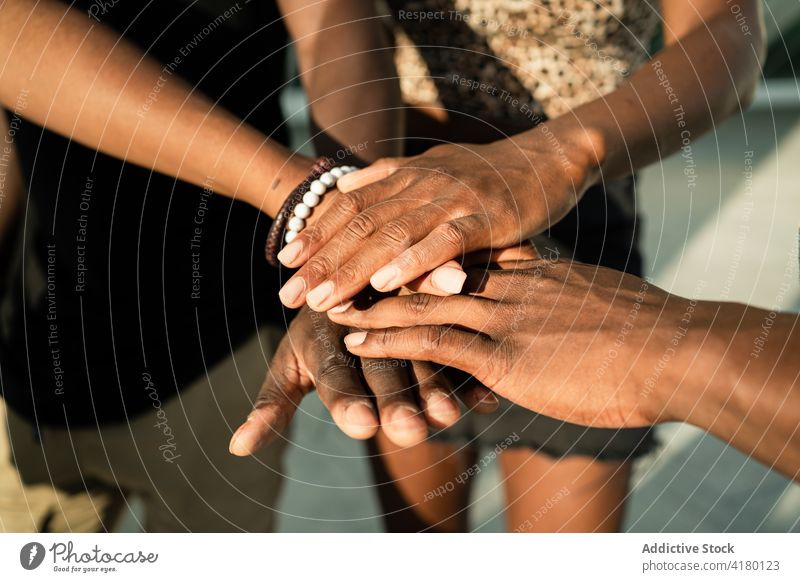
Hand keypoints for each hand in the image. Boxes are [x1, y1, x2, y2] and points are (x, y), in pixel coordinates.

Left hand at [228, 306, 498, 455]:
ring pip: (421, 348)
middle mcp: (364, 319)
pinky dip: (470, 373)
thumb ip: (270, 406)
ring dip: (438, 382)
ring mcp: (402, 313)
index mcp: (325, 333)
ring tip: (451, 415)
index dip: (347, 398)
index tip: (361, 428)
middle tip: (409, 432)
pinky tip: (488, 401)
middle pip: (381, 362)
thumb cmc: (317, 340)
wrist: (345, 277)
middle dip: (396, 397)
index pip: (335, 370)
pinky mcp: (432, 313)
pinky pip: (453, 340)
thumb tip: (237, 448)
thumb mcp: (290, 366)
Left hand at [275, 132, 593, 310]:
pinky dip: (415, 260)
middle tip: (289, 296)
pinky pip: (446, 239)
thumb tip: (345, 189)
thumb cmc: (489, 175)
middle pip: (362, 223)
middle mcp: (422, 184)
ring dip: (355, 268)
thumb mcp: (433, 172)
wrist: (550, 157)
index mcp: (407, 176)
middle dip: (322, 261)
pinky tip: (387, 283)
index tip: (284, 264)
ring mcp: (453, 198)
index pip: (350, 205)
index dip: (316, 233)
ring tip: (323, 299)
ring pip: (394, 233)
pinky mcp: (487, 215)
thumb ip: (390, 182)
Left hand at [329, 259, 707, 428]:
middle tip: (334, 267)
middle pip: (428, 270)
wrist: (677, 351)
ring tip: (325, 301)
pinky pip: (436, 343)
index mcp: (531, 270)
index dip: (415, 250)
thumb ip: (569, 301)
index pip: (460, 253)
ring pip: (419, 303)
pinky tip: (355, 341)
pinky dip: (391, 340)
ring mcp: (505, 316)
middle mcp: (509, 285)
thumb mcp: (599, 304)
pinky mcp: (507, 355)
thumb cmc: (648, 334)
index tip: (380, 244)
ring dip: (367, 303)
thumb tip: (563, 309)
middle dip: (377, 269)